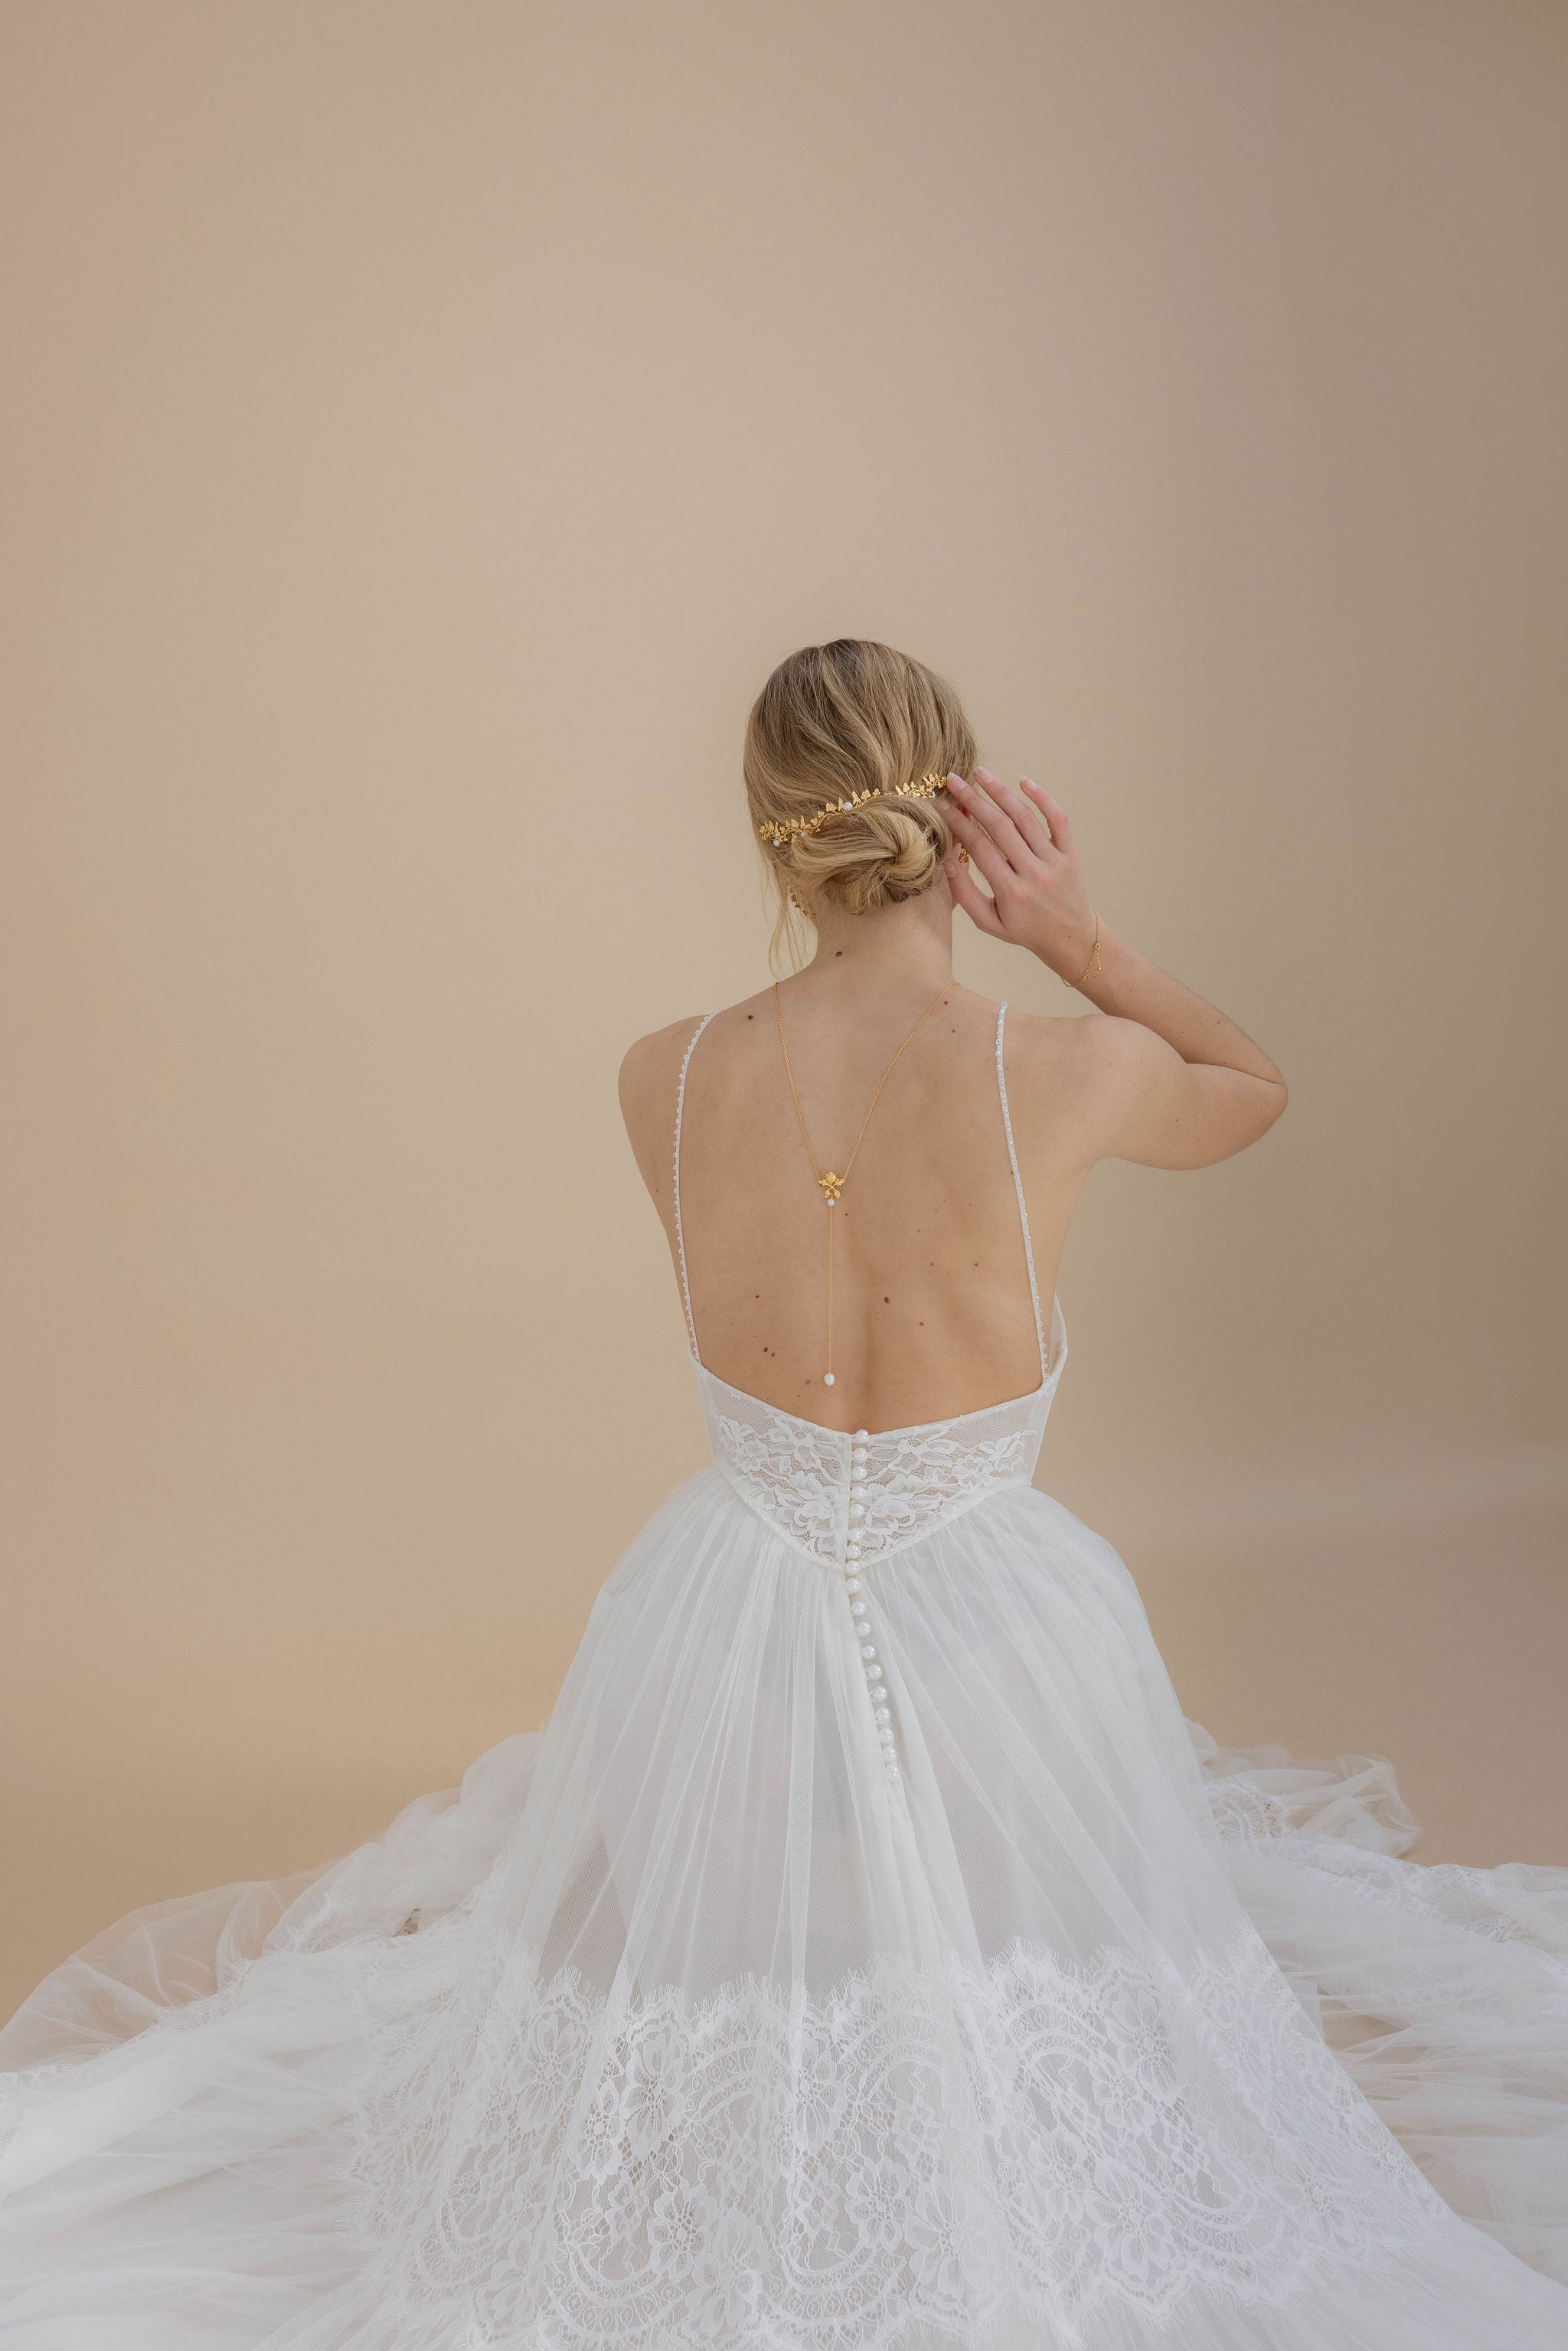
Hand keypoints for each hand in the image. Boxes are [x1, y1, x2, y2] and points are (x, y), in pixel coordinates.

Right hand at [942, 769, 1096, 980]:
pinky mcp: (1070, 853)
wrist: (1070, 938)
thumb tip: (948, 861)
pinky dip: (1043, 797)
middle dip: (974, 800)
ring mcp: (1054, 861)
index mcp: (1010, 892)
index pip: (979, 848)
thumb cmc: (1024, 930)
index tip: (942, 805)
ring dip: (1001, 791)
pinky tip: (1023, 780)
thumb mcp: (989, 922)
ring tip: (981, 773)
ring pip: (1025, 818)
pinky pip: (1058, 819)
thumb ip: (965, 894)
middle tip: (954, 780)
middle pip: (1000, 827)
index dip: (958, 823)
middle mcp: (1033, 873)